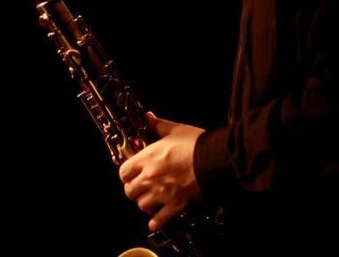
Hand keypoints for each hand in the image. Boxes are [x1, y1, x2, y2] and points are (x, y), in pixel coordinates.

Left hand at [119, 112, 205, 231]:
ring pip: (142, 205)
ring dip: (145, 203)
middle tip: (141, 186)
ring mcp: (162, 193)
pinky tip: (156, 219)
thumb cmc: (196, 144)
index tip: (132, 172)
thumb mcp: (176, 130)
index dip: (127, 172)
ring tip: (150, 199)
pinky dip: (156, 221)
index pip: (124, 171)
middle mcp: (151, 177)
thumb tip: (149, 117)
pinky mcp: (175, 205)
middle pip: (130, 191)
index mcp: (148, 157)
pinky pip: (159, 220)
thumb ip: (159, 125)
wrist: (214, 160)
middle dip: (135, 188)